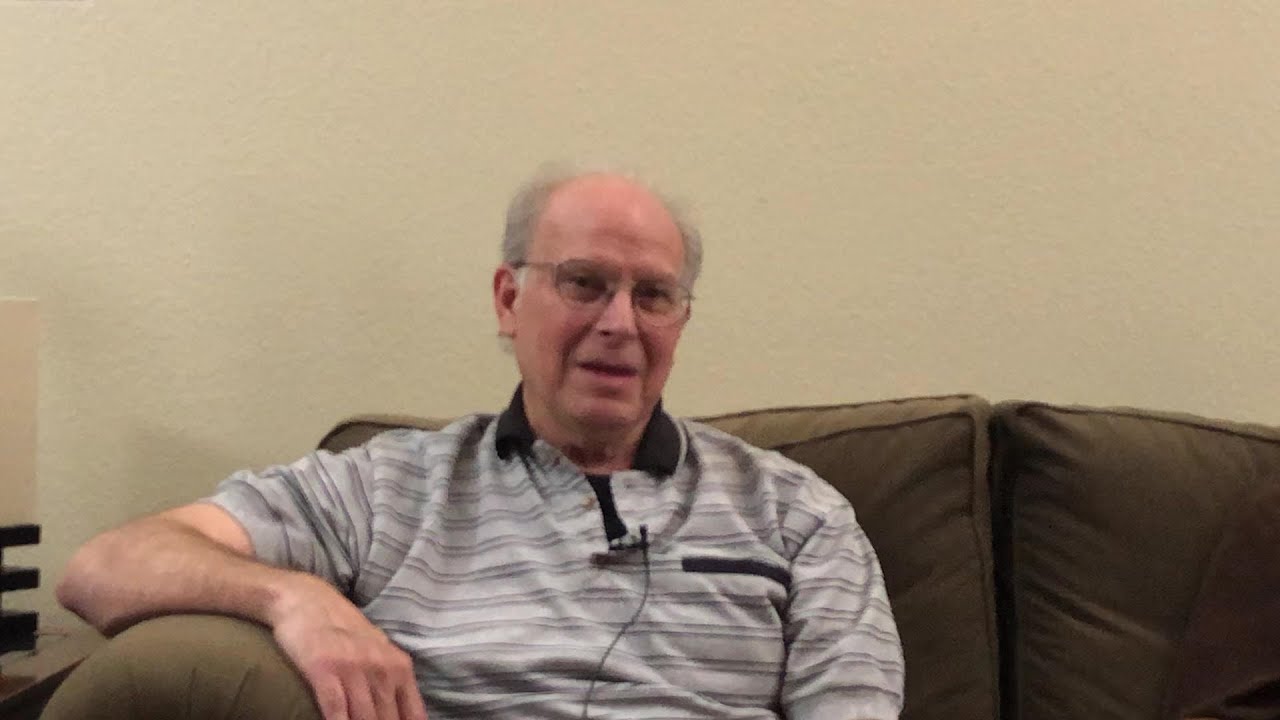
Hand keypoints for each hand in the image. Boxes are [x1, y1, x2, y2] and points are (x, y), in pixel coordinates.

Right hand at [270, 573, 427, 719]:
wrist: (307, 600)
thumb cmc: (343, 629)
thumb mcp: (379, 651)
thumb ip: (394, 681)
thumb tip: (409, 714)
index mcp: (399, 667)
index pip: (412, 714)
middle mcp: (381, 668)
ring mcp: (353, 668)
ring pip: (364, 718)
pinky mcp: (324, 669)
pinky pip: (335, 708)